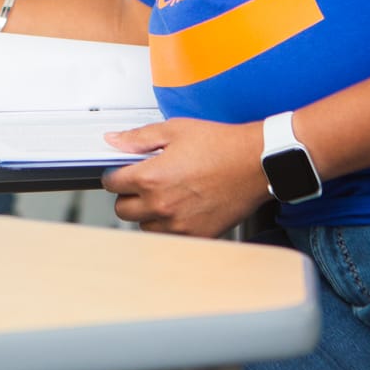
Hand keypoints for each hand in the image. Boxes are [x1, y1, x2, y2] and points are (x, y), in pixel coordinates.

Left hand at [100, 118, 266, 237]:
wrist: (256, 163)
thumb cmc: (221, 146)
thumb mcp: (174, 131)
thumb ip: (138, 138)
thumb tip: (114, 141)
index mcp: (151, 178)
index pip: (112, 184)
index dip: (115, 175)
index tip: (122, 173)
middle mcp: (162, 205)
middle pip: (123, 210)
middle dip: (128, 195)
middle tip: (142, 183)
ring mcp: (179, 224)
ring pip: (145, 226)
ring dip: (148, 213)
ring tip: (165, 195)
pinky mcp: (197, 235)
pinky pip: (170, 237)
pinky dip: (170, 226)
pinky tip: (181, 208)